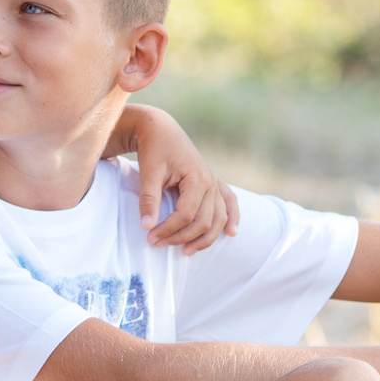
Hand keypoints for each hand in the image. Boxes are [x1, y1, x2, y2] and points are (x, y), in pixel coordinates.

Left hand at [115, 106, 239, 251]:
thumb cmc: (154, 148)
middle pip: (203, 221)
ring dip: (205, 238)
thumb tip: (146, 227)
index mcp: (197, 178)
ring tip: (187, 252)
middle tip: (158, 244)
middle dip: (182, 237)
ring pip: (218, 218)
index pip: (186, 215)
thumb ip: (149, 199)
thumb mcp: (148, 172)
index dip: (168, 229)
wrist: (161, 128)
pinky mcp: (213, 181)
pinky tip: (232, 233)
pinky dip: (232, 217)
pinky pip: (229, 202)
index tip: (150, 237)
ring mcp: (214, 182)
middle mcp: (210, 182)